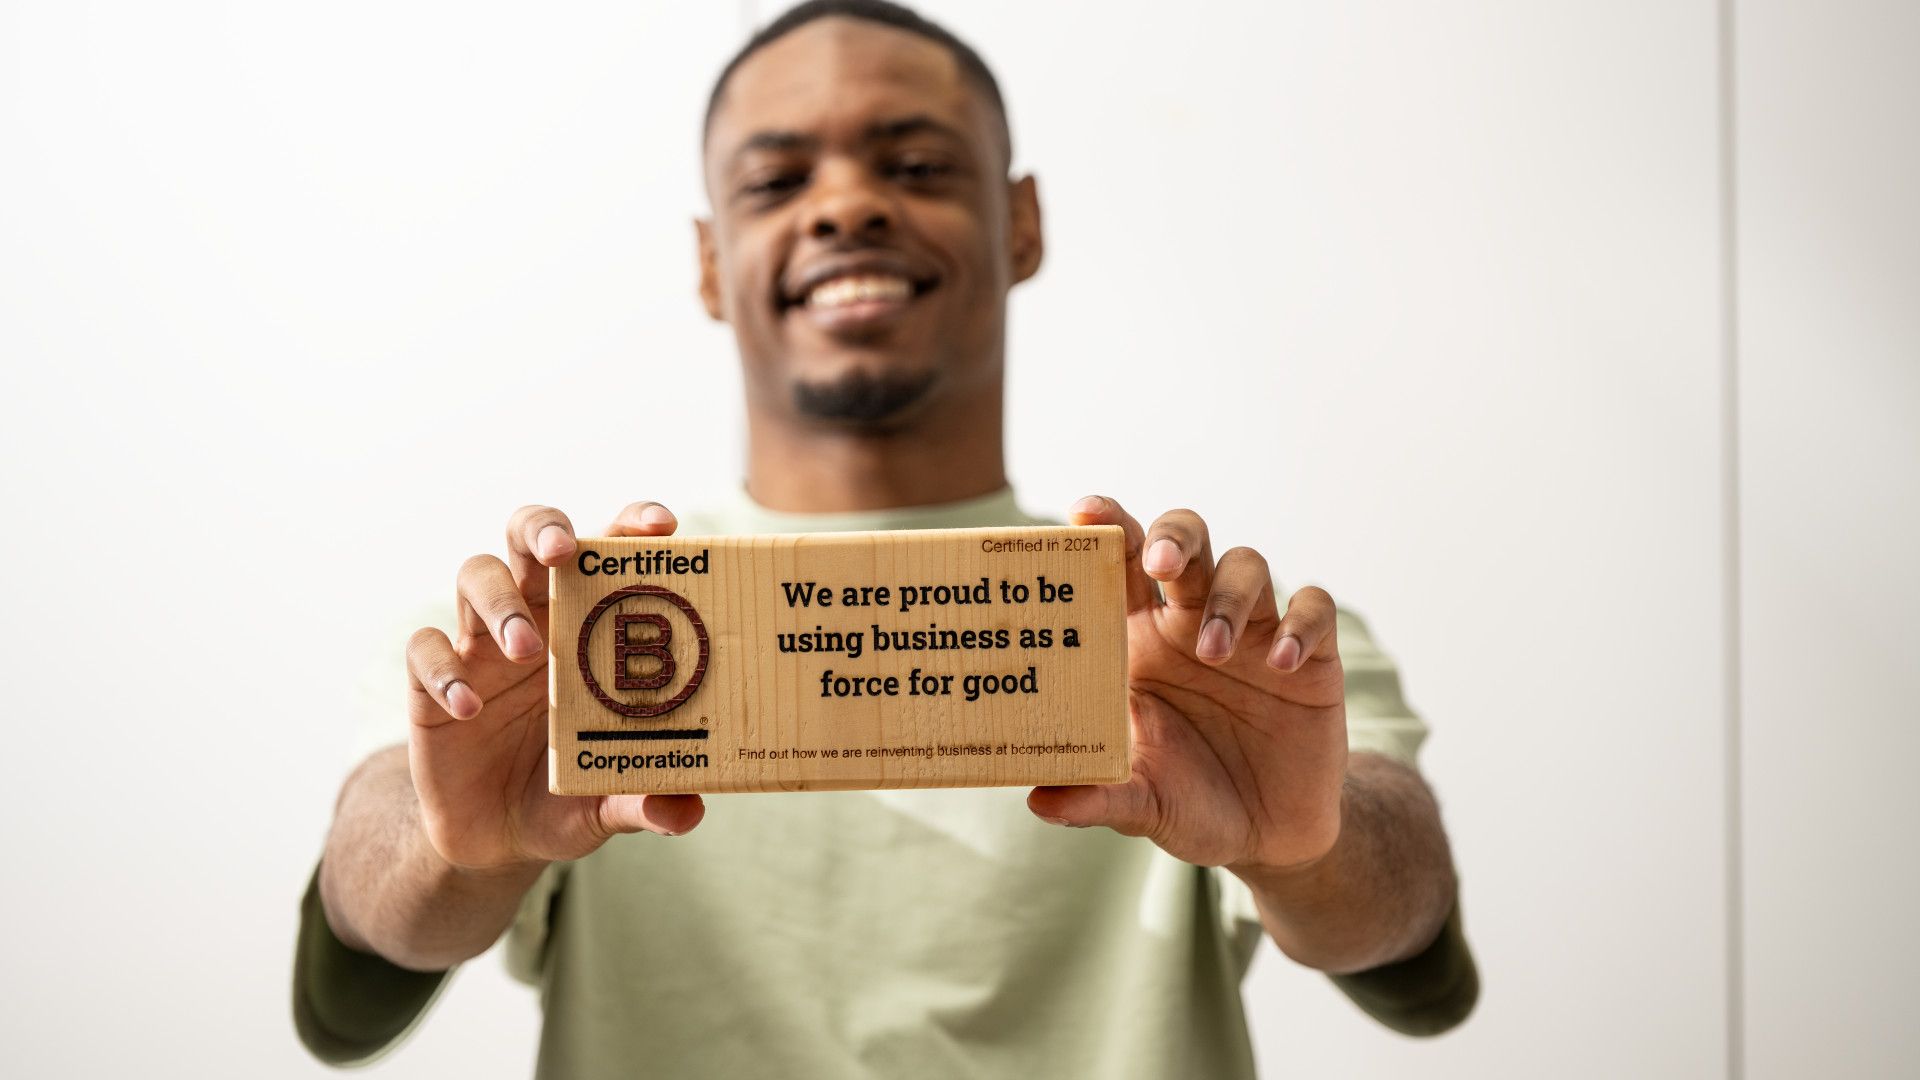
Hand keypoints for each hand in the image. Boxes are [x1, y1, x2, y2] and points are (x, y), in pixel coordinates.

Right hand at [404, 502, 705, 872]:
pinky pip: (425, 652)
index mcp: (587, 627)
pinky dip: (444, 671)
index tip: (660, 526)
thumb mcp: (607, 806)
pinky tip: (471, 708)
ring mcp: (479, 647)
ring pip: (475, 575)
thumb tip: (686, 813)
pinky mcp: (430, 684)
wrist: (495, 840)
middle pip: (528, 536)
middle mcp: (534, 620)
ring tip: (525, 647)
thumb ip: (643, 802)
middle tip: (564, 552)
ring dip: (500, 602)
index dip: (629, 524)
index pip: (606, 553)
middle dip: (545, 529)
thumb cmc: (565, 797)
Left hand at [1027, 496, 1347, 872]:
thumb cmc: (1191, 803)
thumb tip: (1040, 803)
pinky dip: (1299, 624)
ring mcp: (1255, 634)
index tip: (1085, 511)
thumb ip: (1097, 798)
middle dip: (1173, 537)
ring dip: (1229, 595)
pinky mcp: (1311, 658)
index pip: (1122, 563)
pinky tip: (1280, 663)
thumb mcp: (1142, 805)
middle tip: (1160, 564)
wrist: (1268, 838)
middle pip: (1187, 540)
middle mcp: (1195, 622)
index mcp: (1143, 639)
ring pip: (1247, 565)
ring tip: (1213, 651)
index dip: (1108, 527)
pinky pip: (1314, 610)